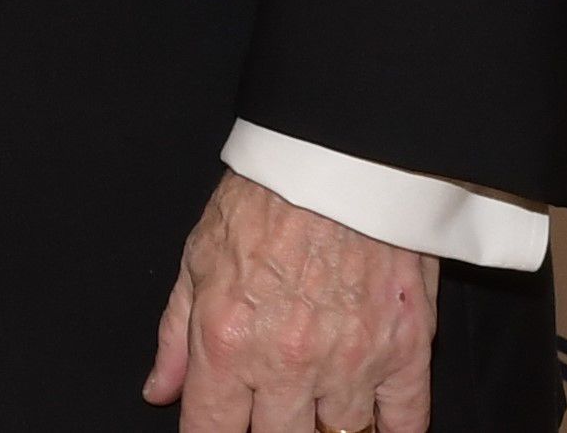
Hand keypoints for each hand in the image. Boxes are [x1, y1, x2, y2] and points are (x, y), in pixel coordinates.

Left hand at [143, 170, 437, 431]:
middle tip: (270, 408)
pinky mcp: (406, 352)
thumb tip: (159, 391)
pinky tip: (375, 424)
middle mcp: (289, 365)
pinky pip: (406, 422)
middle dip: (270, 430)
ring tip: (315, 408)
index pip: (212, 430)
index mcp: (228, 343)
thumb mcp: (197, 260)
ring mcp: (352, 363)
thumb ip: (175, 335)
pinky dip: (392, 431)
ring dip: (325, 427)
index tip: (219, 428)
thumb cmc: (263, 201)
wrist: (339, 160)